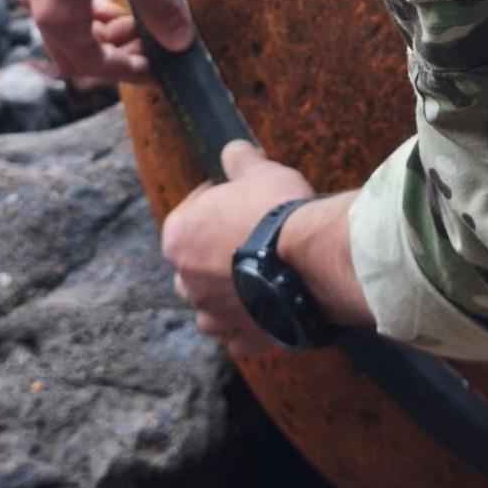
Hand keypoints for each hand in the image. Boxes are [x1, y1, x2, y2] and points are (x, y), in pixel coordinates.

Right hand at [19, 0, 191, 86]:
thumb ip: (159, 8)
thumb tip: (180, 43)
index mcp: (58, 14)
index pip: (94, 64)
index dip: (129, 72)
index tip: (158, 69)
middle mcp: (37, 6)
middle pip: (73, 56)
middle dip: (112, 55)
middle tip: (148, 42)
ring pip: (65, 32)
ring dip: (99, 34)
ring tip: (133, 16)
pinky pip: (59, 8)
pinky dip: (85, 13)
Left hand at [161, 141, 318, 358]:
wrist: (308, 258)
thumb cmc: (275, 210)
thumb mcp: (258, 171)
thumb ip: (240, 160)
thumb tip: (232, 150)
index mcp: (179, 238)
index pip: (186, 215)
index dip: (210, 202)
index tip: (231, 198)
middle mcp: (187, 281)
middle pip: (192, 265)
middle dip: (211, 253)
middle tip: (242, 238)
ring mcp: (214, 313)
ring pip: (208, 306)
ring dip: (223, 295)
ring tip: (250, 279)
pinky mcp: (243, 337)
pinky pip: (237, 335)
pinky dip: (246, 325)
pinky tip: (263, 311)